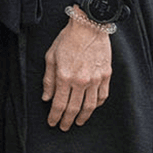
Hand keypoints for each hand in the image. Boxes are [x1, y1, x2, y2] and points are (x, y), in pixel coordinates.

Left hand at [43, 15, 111, 129]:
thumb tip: (46, 97)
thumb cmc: (67, 39)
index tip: (52, 123)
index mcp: (64, 76)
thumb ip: (48, 79)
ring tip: (77, 122)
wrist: (89, 26)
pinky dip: (96, 105)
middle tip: (63, 127)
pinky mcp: (106, 76)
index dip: (55, 116)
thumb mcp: (51, 57)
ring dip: (83, 117)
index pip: (59, 104)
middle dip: (67, 120)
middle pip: (74, 109)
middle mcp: (81, 81)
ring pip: (90, 106)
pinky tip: (91, 108)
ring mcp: (95, 79)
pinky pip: (102, 96)